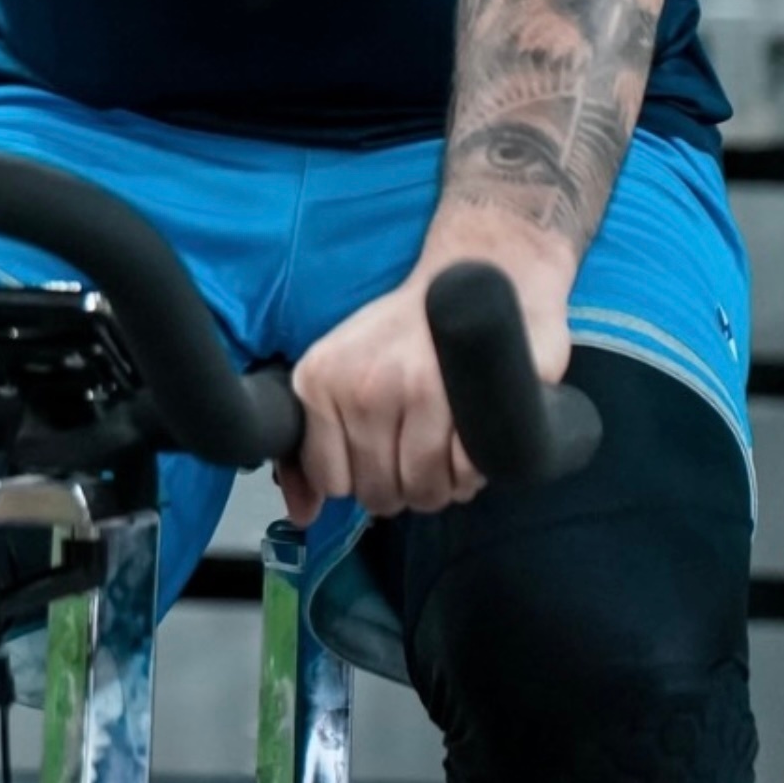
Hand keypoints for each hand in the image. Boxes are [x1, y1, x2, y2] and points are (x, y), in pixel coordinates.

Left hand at [278, 229, 571, 527]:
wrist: (482, 269)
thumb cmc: (407, 328)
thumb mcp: (343, 370)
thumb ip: (315, 444)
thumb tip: (301, 513)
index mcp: (320, 379)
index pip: (331, 480)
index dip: (362, 476)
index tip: (381, 448)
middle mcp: (363, 387)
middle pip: (380, 493)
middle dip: (405, 484)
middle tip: (421, 445)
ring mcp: (419, 393)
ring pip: (425, 491)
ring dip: (444, 483)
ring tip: (449, 443)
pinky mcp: (472, 401)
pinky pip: (467, 476)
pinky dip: (475, 471)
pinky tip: (472, 438)